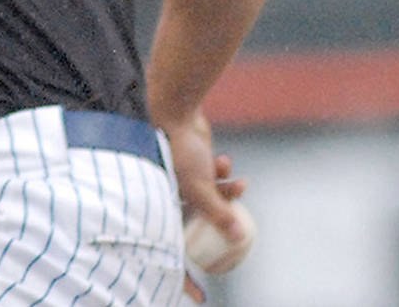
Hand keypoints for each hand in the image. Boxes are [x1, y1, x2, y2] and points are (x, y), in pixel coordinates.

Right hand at [164, 110, 247, 304]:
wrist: (173, 109)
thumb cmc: (175, 148)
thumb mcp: (200, 186)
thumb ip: (219, 213)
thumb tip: (240, 237)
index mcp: (158, 206)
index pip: (167, 251)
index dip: (182, 277)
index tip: (200, 297)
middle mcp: (165, 197)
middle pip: (195, 226)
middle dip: (219, 227)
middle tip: (237, 237)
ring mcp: (178, 181)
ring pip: (209, 202)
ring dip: (227, 196)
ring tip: (238, 185)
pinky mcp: (190, 165)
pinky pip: (211, 181)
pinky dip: (223, 176)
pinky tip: (226, 165)